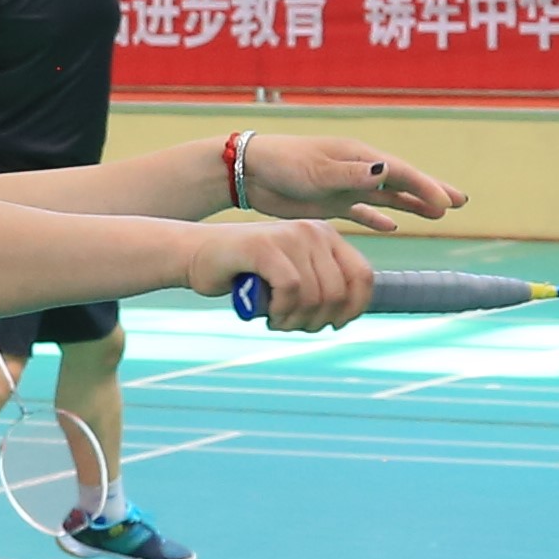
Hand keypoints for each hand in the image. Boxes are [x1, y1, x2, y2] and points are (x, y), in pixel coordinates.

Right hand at [193, 213, 371, 330]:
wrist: (196, 255)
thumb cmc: (245, 273)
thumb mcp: (293, 277)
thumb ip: (320, 287)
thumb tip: (346, 316)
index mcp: (326, 236)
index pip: (363, 276)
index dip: (355, 308)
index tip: (335, 325)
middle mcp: (313, 231)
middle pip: (339, 292)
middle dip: (319, 321)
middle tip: (294, 326)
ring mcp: (290, 236)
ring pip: (316, 296)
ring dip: (297, 321)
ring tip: (278, 322)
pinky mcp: (266, 247)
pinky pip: (291, 290)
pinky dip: (282, 311)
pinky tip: (269, 314)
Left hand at [245, 136, 459, 230]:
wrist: (250, 172)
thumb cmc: (283, 165)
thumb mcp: (318, 171)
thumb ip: (352, 174)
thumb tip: (387, 172)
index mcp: (358, 157)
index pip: (400, 173)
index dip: (426, 187)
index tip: (449, 203)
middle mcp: (356, 170)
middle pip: (401, 182)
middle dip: (430, 191)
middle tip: (461, 202)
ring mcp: (345, 186)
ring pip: (387, 197)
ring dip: (412, 204)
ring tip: (439, 214)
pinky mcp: (330, 202)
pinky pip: (362, 211)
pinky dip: (378, 217)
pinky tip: (392, 226)